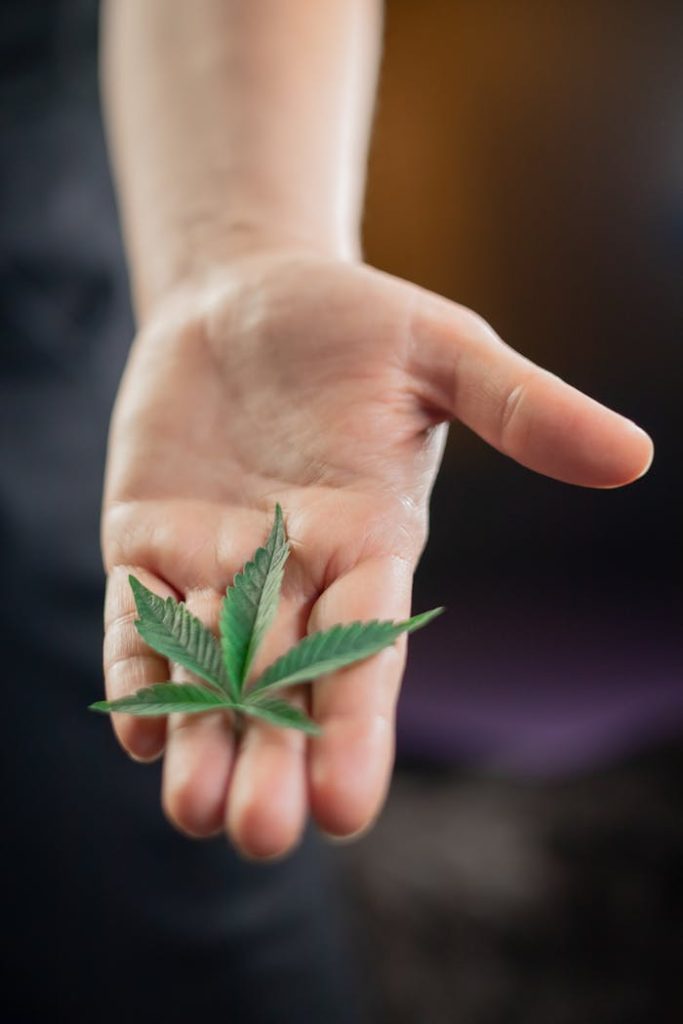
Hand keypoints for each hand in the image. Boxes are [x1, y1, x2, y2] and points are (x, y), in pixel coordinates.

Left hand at [101, 251, 651, 857]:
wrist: (245, 296)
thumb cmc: (354, 323)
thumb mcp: (442, 353)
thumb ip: (523, 408)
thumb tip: (636, 457)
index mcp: (371, 547)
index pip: (368, 650)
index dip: (358, 726)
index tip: (347, 805)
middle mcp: (295, 577)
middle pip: (287, 684)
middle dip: (276, 757)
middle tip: (263, 834)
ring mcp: (216, 564)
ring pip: (209, 671)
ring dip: (203, 740)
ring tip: (195, 812)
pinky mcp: (146, 540)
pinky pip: (142, 618)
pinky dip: (141, 667)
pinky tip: (139, 726)